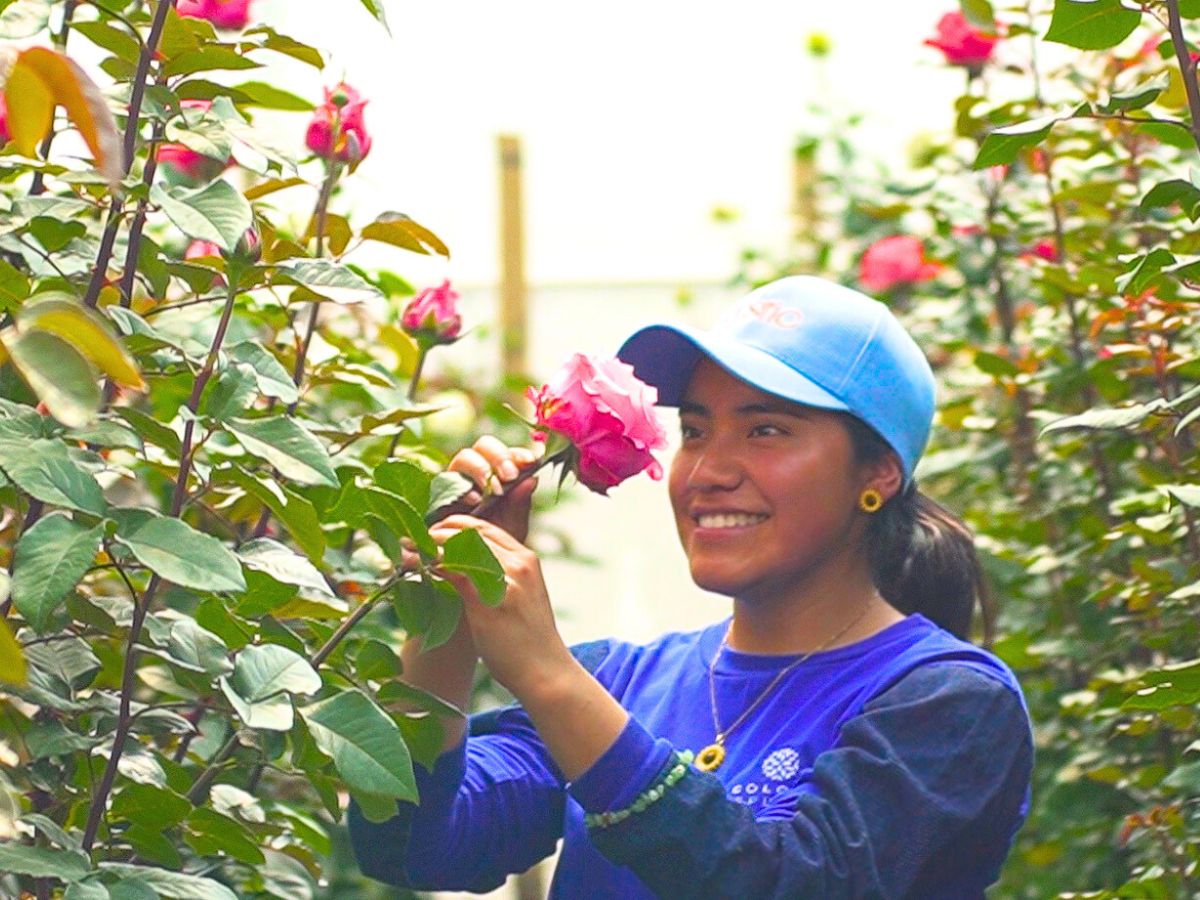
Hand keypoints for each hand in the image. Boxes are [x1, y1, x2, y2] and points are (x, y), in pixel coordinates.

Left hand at [429, 514, 573, 701]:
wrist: (546, 673)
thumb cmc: (530, 641)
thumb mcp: (523, 597)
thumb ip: (502, 577)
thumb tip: (468, 569)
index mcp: (527, 560)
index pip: (486, 528)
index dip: (455, 527)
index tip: (434, 534)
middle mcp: (518, 564)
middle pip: (471, 531)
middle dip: (439, 532)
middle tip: (415, 542)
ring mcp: (505, 581)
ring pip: (460, 546)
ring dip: (430, 545)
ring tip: (407, 551)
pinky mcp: (487, 601)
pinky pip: (453, 571)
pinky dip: (431, 564)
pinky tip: (417, 567)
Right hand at [442, 435, 540, 541]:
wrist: (468, 567)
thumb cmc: (493, 543)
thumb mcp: (512, 525)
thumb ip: (520, 503)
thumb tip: (532, 479)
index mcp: (498, 473)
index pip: (508, 452)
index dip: (518, 453)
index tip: (531, 462)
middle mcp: (476, 472)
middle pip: (484, 445)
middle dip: (499, 456)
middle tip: (510, 476)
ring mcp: (455, 481)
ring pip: (464, 457)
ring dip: (481, 468)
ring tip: (496, 489)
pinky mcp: (438, 495)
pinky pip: (445, 481)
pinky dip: (462, 488)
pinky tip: (476, 500)